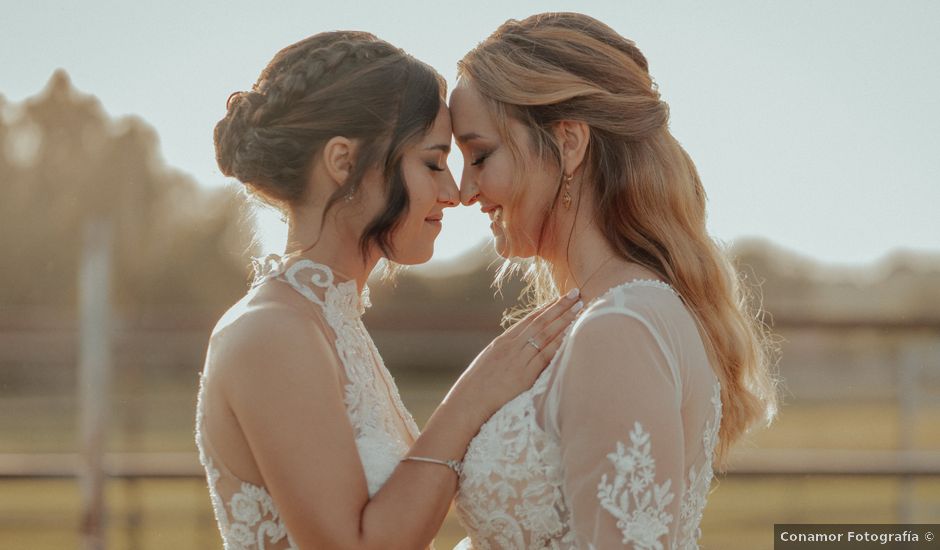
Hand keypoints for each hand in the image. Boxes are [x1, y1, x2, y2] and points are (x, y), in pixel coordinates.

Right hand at [445, 289, 583, 427]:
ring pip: (545, 334)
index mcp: (503, 342)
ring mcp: (518, 359)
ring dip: (564, 320)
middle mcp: (511, 346)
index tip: (560, 298)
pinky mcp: (525, 375)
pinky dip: (559, 343)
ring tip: (579, 308)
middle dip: (559, 306)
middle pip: (540, 321)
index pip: (529, 319)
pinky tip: (571, 335)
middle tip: (575, 293)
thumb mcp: (489, 363)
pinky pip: (545, 356)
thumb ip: (506, 354)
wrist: (468, 401)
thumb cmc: (477, 386)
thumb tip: (519, 350)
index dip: (546, 307)